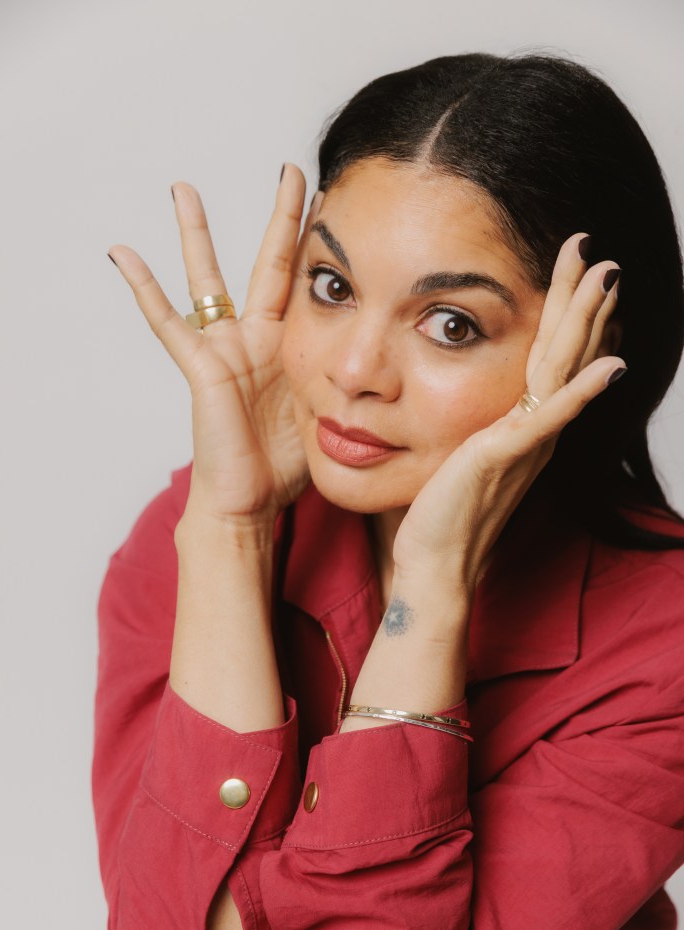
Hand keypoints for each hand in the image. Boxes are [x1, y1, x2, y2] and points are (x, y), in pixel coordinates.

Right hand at [108, 166, 315, 527]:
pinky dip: (145, 289)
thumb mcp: (326, 409)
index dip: (322, 245)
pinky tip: (122, 254)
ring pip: (206, 278)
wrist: (251, 501)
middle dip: (281, 217)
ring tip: (183, 189)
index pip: (307, 282)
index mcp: (289, 345)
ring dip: (196, 234)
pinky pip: (167, 323)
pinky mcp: (200, 367)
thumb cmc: (285, 464)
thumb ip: (343, 377)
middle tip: (292, 169)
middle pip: (268, 262)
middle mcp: (254, 337)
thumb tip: (385, 361)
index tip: (341, 202)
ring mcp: (223, 348)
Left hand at [392, 234, 624, 589]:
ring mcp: (525, 443)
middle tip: (597, 252)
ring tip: (606, 277)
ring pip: (561, 369)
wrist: (435, 564)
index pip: (550, 360)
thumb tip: (468, 404)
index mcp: (522, 427)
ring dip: (586, 322)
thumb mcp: (459, 455)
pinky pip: (549, 417)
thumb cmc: (440, 514)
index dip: (566, 316)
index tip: (577, 273)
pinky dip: (580, 392)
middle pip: (563, 353)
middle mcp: (533, 431)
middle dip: (580, 301)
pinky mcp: (504, 456)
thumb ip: (476, 427)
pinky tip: (609, 367)